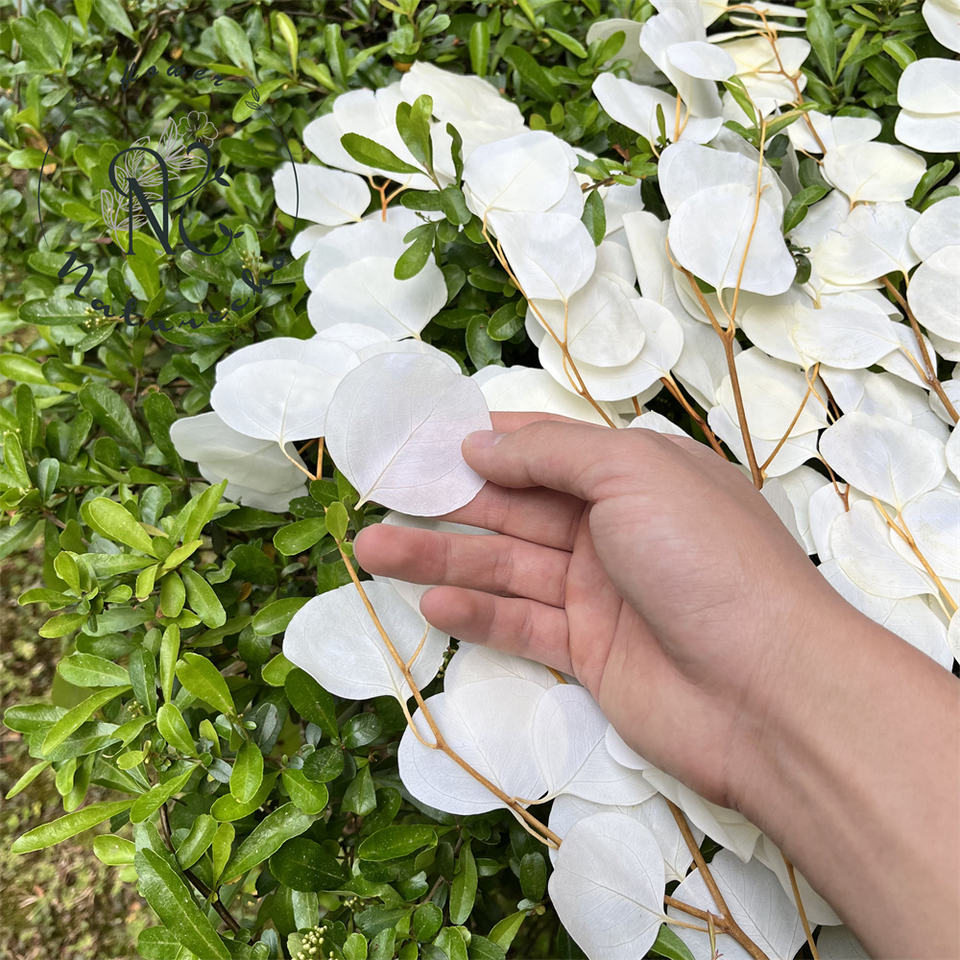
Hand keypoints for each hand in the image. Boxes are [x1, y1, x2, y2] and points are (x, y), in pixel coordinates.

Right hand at [353, 412, 853, 808]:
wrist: (768, 690)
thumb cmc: (705, 557)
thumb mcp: (633, 473)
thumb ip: (551, 454)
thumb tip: (479, 442)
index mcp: (634, 473)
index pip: (546, 447)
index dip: (485, 441)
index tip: (421, 437)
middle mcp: (614, 528)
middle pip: (515, 506)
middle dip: (447, 499)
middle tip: (377, 493)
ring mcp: (599, 592)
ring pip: (506, 565)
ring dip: (440, 557)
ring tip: (371, 549)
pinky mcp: (588, 652)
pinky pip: (521, 624)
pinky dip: (476, 613)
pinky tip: (431, 602)